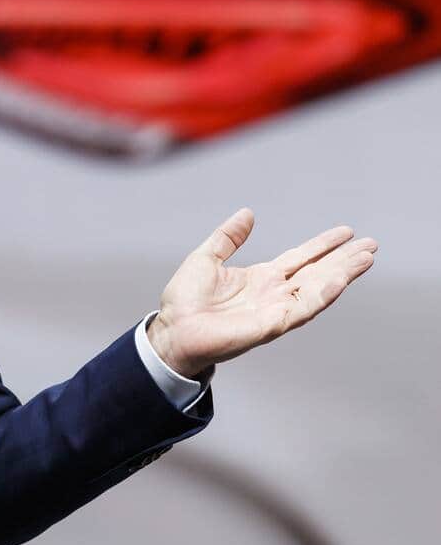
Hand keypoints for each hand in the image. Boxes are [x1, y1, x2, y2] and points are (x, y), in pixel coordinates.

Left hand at [150, 207, 376, 378]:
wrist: (173, 330)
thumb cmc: (184, 301)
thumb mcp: (206, 258)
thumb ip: (228, 237)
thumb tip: (248, 213)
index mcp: (261, 277)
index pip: (300, 257)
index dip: (323, 245)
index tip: (347, 232)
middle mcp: (274, 293)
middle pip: (317, 272)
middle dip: (344, 259)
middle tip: (371, 245)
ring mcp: (276, 309)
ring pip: (318, 288)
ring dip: (343, 274)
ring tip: (366, 258)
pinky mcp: (273, 324)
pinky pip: (304, 308)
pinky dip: (323, 294)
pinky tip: (341, 279)